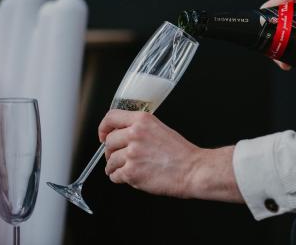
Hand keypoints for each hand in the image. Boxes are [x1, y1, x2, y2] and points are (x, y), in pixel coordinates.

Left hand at [98, 109, 243, 202]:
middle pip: (109, 141)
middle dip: (111, 151)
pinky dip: (119, 178)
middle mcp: (135, 134)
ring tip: (126, 169)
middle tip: (118, 156)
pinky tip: (129, 176)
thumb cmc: (181, 153)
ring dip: (115, 167)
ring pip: (110, 160)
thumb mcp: (160, 129)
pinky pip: (114, 175)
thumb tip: (124, 135)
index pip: (111, 118)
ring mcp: (132, 153)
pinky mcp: (131, 172)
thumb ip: (140, 129)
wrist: (192, 170)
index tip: (103, 135)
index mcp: (142, 120)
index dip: (104, 128)